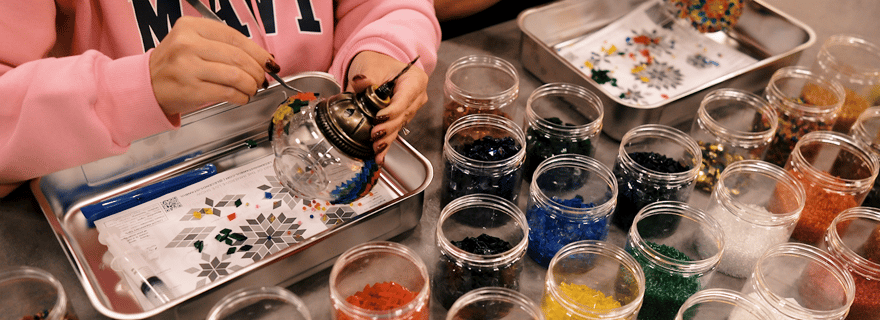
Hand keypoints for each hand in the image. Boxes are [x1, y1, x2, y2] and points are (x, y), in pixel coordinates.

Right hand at [149, 16, 278, 115]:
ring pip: (236, 75)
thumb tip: (261, 57)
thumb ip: (223, 46)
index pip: (235, 37)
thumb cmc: (175, 65)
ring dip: (251, 85)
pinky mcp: (190, 89)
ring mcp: (187, 67)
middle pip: (238, 57)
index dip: (258, 51)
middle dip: (257, 71)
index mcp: (191, 27)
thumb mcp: (193, 44)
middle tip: (262, 78)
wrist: (147, 85)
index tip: (269, 61)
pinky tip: (242, 97)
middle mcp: (187, 44)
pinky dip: (241, 96)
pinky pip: (227, 92)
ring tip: (253, 88)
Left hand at [346, 51, 428, 164]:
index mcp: (415, 80)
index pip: (405, 98)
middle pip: (404, 115)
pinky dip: (387, 142)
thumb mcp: (369, 65)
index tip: (379, 118)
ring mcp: (411, 108)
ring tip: (377, 148)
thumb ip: (366, 77)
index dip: (393, 110)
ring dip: (388, 138)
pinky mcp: (402, 117)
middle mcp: (417, 95)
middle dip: (389, 128)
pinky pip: (395, 130)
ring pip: (400, 125)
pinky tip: (381, 155)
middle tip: (375, 136)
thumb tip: (362, 82)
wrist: (374, 66)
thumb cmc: (376, 63)